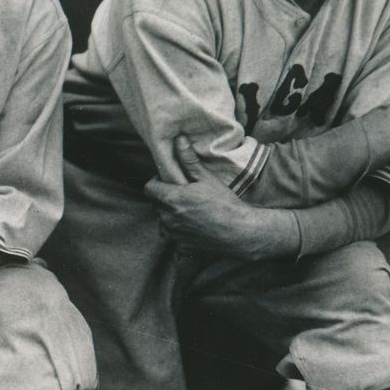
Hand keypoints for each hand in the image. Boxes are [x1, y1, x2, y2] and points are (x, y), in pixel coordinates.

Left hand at [144, 136, 294, 259]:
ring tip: (191, 213)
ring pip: (164, 223)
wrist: (241, 233)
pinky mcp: (181, 249)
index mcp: (171, 200)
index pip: (149, 188)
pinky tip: (196, 228)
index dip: (157, 183)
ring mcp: (174, 236)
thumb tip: (178, 140)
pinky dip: (181, 233)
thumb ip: (188, 160)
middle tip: (185, 196)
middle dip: (166, 200)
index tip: (170, 182)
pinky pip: (174, 238)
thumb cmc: (225, 204)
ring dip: (172, 217)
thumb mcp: (207, 178)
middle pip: (156, 206)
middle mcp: (168, 220)